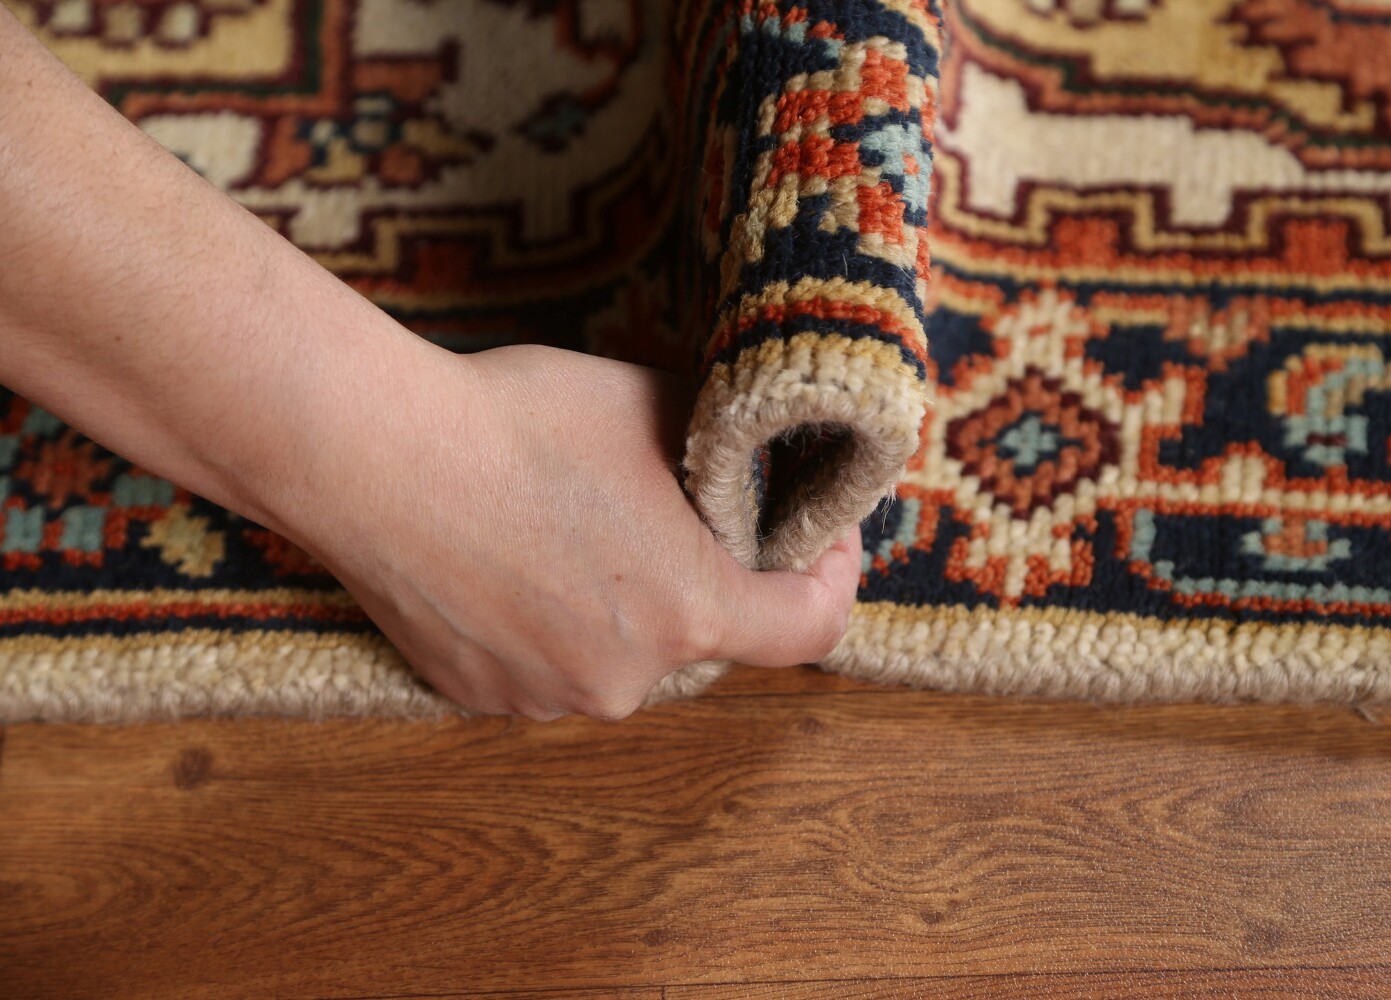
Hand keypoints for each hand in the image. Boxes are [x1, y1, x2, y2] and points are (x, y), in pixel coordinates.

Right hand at [297, 344, 862, 721]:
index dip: (832, 577)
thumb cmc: (518, 420)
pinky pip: (547, 667)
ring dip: (626, 609)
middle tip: (682, 515)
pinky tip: (518, 560)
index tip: (821, 538)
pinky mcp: (477, 695)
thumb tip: (747, 462)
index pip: (809, 626)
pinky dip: (554, 626)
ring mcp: (545, 697)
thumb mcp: (655, 403)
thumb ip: (726, 453)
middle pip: (708, 639)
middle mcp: (625, 678)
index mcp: (690, 611)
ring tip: (580, 531)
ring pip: (623, 657)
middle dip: (709, 582)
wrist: (370, 451)